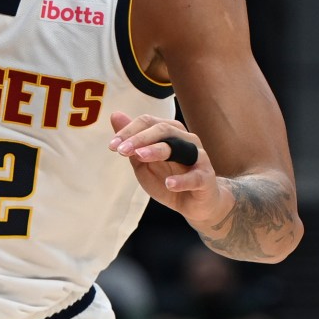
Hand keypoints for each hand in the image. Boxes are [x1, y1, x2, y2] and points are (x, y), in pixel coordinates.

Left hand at [109, 111, 229, 223]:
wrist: (194, 204)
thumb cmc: (169, 179)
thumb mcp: (144, 162)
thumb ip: (132, 142)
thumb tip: (114, 115)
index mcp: (171, 132)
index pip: (148, 122)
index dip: (129, 131)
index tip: (112, 146)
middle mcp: (186, 139)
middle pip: (163, 130)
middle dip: (139, 138)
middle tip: (120, 150)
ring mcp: (199, 157)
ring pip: (179, 147)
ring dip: (157, 151)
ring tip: (140, 156)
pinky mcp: (206, 177)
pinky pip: (195, 176)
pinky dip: (182, 180)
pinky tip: (169, 183)